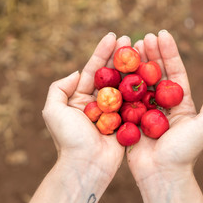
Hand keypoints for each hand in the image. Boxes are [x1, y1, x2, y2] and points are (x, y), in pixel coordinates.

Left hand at [42, 33, 130, 181]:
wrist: (86, 165)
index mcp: (80, 98)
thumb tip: (76, 73)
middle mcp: (97, 102)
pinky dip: (141, 88)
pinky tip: (149, 74)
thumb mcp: (53, 110)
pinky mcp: (126, 121)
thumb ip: (59, 88)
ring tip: (142, 51)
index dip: (102, 52)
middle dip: (120, 56)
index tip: (112, 36)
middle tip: (131, 40)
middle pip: (111, 74)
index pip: (93, 70)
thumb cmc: (69, 139)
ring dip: (132, 68)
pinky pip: (134, 102)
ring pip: (124, 85)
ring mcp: (113, 111)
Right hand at [127, 30, 202, 202]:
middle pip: (156, 73)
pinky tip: (115, 68)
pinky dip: (121, 82)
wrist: (162, 175)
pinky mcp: (130, 119)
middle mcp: (163, 104)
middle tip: (142, 37)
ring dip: (134, 64)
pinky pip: (125, 97)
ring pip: (139, 82)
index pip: (174, 71)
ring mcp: (145, 111)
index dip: (168, 52)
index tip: (161, 34)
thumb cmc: (186, 151)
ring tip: (129, 47)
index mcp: (181, 103)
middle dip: (150, 54)